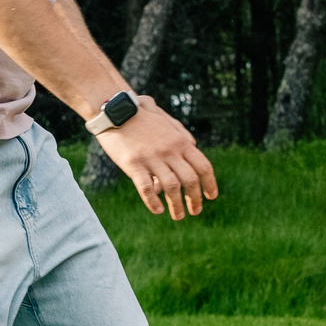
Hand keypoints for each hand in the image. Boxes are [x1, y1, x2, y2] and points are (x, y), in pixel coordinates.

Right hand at [97, 100, 218, 220]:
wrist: (115, 109)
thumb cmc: (140, 115)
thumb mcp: (167, 120)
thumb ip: (181, 133)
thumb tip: (193, 146)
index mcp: (180, 141)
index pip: (203, 166)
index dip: (210, 184)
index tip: (211, 196)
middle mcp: (170, 151)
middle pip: (190, 180)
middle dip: (195, 199)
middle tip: (195, 211)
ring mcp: (152, 158)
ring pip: (171, 188)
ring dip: (177, 205)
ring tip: (178, 216)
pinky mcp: (133, 164)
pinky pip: (147, 188)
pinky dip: (153, 202)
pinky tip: (157, 210)